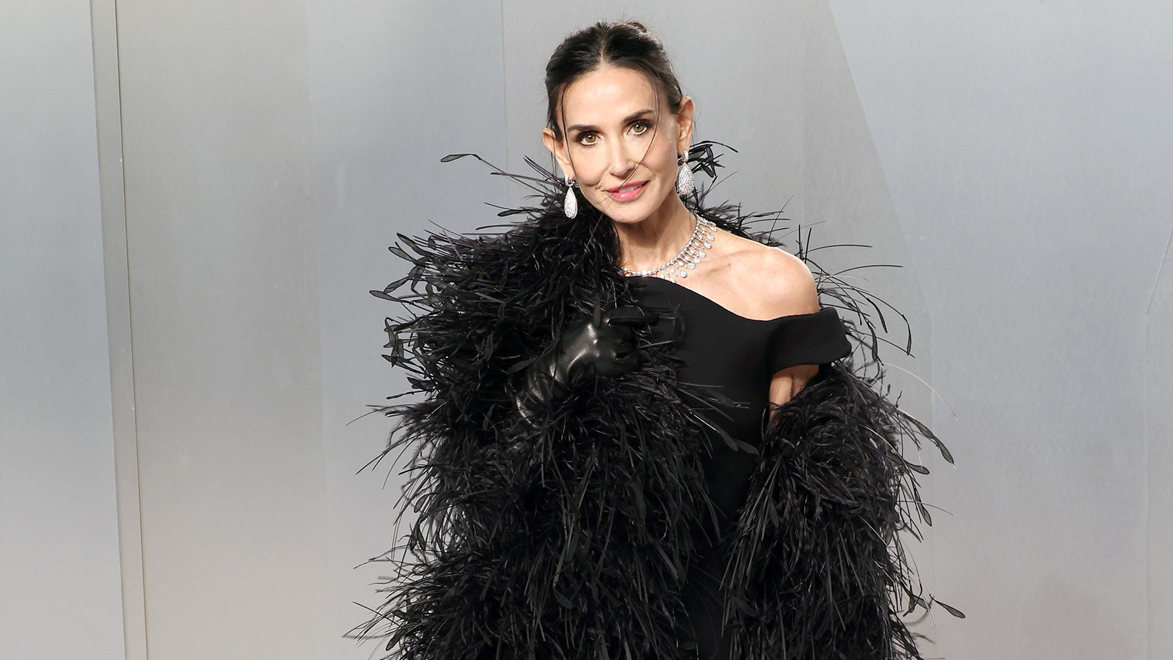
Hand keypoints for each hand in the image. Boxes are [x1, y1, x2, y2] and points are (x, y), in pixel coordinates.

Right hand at [514, 305, 654, 423]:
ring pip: (630, 346)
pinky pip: (632, 361)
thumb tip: (616, 320)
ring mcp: (609, 348)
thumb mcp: (581, 326)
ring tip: (615, 355)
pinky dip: (634, 361)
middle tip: (618, 345)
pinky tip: (629, 362)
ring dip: (628, 351)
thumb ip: (598, 321)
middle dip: (627, 338)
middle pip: (629, 332)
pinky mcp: (611, 364)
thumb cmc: (568, 346)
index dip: (641, 314)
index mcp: (597, 321)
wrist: (560, 366)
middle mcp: (605, 332)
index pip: (624, 313)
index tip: (653, 318)